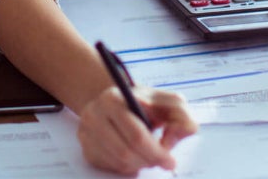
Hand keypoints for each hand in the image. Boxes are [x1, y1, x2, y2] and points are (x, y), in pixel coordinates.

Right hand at [77, 85, 198, 175]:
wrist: (116, 102)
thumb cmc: (146, 103)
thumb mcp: (167, 101)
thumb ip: (181, 116)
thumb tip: (170, 141)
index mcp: (113, 99)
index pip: (136, 135)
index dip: (156, 152)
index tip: (170, 161)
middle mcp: (94, 115)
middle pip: (126, 152)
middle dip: (149, 160)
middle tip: (164, 162)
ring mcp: (86, 133)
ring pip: (119, 162)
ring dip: (140, 164)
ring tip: (149, 154)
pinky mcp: (86, 148)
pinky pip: (110, 167)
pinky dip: (128, 166)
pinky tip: (135, 155)